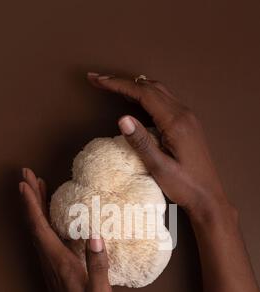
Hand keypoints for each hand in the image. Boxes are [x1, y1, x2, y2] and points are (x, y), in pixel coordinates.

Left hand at [19, 168, 116, 291]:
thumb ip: (98, 265)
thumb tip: (96, 236)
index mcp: (60, 264)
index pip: (41, 229)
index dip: (32, 205)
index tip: (25, 184)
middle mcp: (51, 263)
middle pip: (35, 225)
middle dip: (30, 199)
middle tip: (27, 177)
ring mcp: (52, 268)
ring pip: (39, 232)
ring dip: (35, 209)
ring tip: (37, 190)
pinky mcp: (57, 273)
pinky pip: (46, 242)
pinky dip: (44, 224)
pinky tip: (52, 220)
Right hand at [87, 73, 233, 223]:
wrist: (209, 197)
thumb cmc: (185, 187)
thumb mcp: (160, 168)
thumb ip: (141, 143)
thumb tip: (122, 118)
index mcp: (176, 122)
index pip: (143, 94)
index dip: (118, 84)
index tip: (97, 80)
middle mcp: (184, 114)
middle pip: (150, 87)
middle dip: (122, 82)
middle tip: (98, 80)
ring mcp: (188, 118)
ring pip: (158, 91)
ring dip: (135, 86)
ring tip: (112, 86)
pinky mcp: (188, 125)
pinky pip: (165, 101)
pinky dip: (146, 95)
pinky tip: (136, 101)